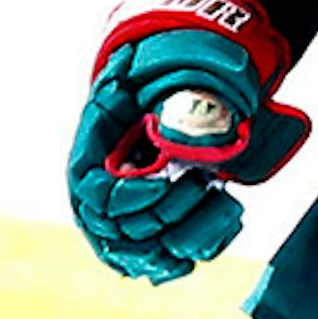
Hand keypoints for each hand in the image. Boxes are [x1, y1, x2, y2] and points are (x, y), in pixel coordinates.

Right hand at [67, 0, 308, 282]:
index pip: (97, 199)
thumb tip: (125, 59)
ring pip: (151, 253)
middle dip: (167, 212)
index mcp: (91, 167)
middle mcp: (104, 204)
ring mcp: (132, 225)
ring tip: (224, 203)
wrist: (178, 110)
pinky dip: (200, 249)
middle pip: (126, 231)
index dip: (130, 197)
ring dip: (188, 235)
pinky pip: (174, 259)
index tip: (166, 181)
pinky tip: (226, 224)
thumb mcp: (141, 80)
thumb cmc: (152, 95)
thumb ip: (128, 74)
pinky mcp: (161, 237)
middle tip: (202, 184)